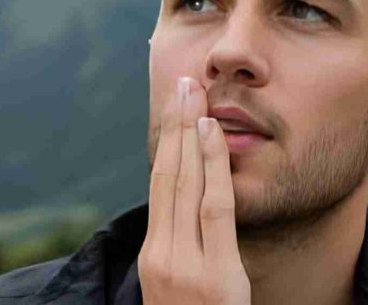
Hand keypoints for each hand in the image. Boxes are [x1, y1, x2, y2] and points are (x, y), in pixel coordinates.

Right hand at [138, 76, 251, 304]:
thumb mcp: (183, 290)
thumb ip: (187, 251)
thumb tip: (196, 210)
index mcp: (154, 259)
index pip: (159, 188)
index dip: (166, 145)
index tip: (172, 109)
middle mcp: (161, 257)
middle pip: (166, 177)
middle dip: (173, 127)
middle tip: (181, 84)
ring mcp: (184, 265)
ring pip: (184, 185)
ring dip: (188, 135)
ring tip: (193, 96)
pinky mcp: (213, 275)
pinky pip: (213, 208)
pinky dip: (211, 167)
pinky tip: (211, 135)